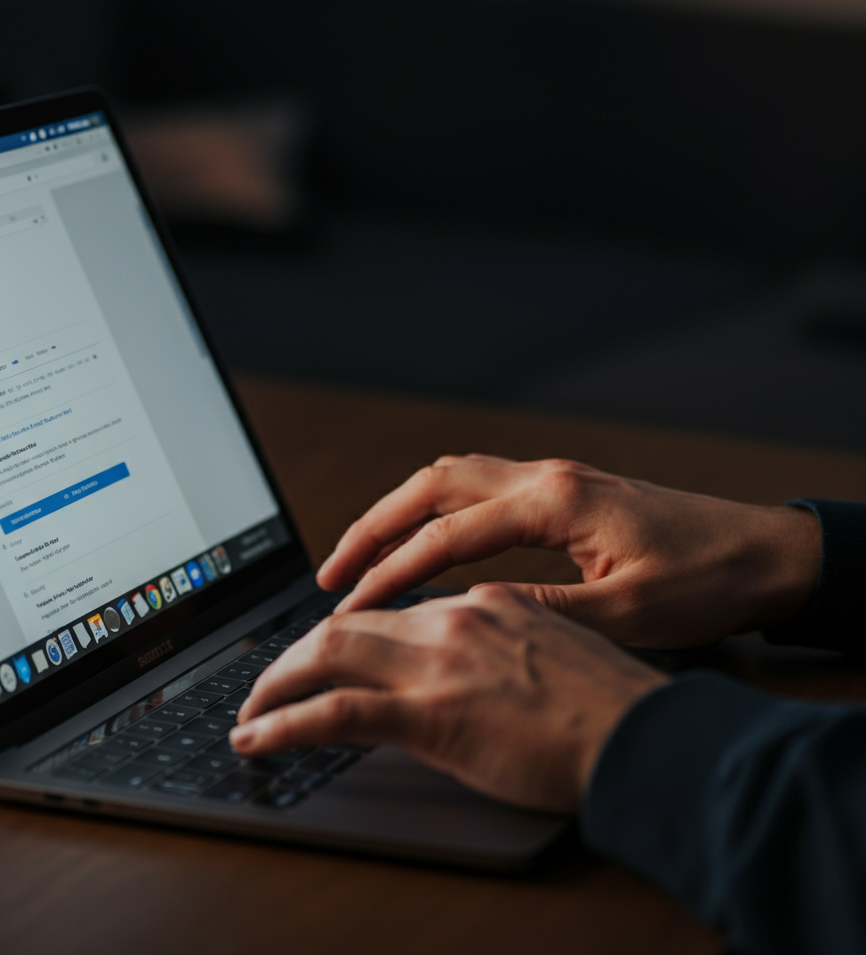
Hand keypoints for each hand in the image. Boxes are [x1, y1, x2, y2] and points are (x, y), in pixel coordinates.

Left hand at [230, 586, 665, 811]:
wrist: (653, 737)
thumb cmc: (621, 707)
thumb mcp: (561, 655)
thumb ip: (507, 647)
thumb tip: (471, 667)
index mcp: (486, 602)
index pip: (396, 611)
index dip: (351, 633)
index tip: (327, 654)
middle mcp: (454, 618)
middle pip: (349, 621)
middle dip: (296, 651)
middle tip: (269, 679)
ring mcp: (440, 661)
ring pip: (328, 652)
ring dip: (278, 680)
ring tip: (252, 707)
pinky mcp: (432, 711)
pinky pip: (334, 712)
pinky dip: (284, 722)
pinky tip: (255, 739)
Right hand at [316, 455, 820, 648]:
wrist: (764, 551)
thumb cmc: (707, 578)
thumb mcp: (624, 614)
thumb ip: (539, 612)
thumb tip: (468, 616)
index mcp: (555, 502)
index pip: (447, 535)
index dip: (392, 572)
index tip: (352, 604)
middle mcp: (545, 477)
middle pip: (431, 485)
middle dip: (373, 526)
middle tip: (330, 571)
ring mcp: (552, 478)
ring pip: (450, 477)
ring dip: (399, 512)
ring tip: (360, 555)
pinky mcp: (561, 491)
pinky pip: (477, 487)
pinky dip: (435, 511)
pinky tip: (423, 541)